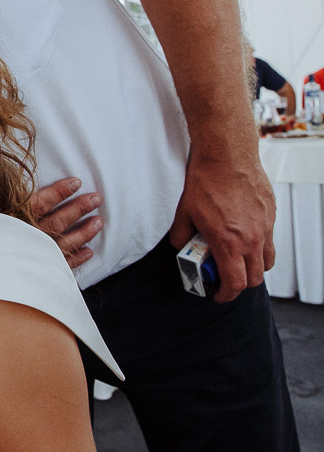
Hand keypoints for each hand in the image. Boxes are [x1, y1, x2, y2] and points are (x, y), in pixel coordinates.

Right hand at [30, 177, 102, 268]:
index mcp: (14, 220)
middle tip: (97, 198)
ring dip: (84, 232)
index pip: (42, 202)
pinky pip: (62, 265)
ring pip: (65, 242)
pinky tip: (88, 252)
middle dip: (79, 209)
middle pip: (58, 221)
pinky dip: (77, 258)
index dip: (60, 192)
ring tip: (99, 221)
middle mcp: (28, 237)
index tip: (77, 182)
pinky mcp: (38, 274)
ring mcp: (35, 256)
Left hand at [167, 152, 274, 302]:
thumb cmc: (206, 182)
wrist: (227, 157)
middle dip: (238, 284)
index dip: (225, 295)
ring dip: (252, 268)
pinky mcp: (271, 216)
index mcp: (228, 243)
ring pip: (266, 262)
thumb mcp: (184, 213)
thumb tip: (180, 247)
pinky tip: (243, 237)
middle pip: (254, 279)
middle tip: (223, 278)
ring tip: (235, 259)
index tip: (218, 295)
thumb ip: (181, 236)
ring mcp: (265, 228)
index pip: (234, 284)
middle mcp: (252, 240)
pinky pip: (269, 241)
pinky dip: (259, 247)